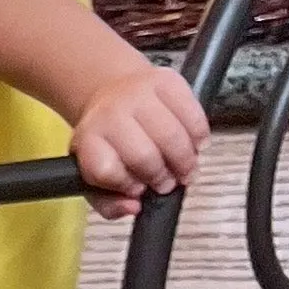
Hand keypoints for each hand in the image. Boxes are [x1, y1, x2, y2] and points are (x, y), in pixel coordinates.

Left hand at [72, 64, 207, 220]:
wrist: (112, 93)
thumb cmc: (109, 143)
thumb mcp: (95, 177)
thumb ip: (109, 203)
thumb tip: (133, 208)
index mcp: (89, 141)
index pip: (106, 170)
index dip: (126, 185)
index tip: (138, 189)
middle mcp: (111, 114)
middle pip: (143, 154)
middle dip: (161, 176)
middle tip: (169, 183)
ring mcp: (139, 94)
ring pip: (171, 135)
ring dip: (184, 159)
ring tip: (186, 170)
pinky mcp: (166, 80)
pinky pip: (191, 112)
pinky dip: (199, 134)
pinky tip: (197, 145)